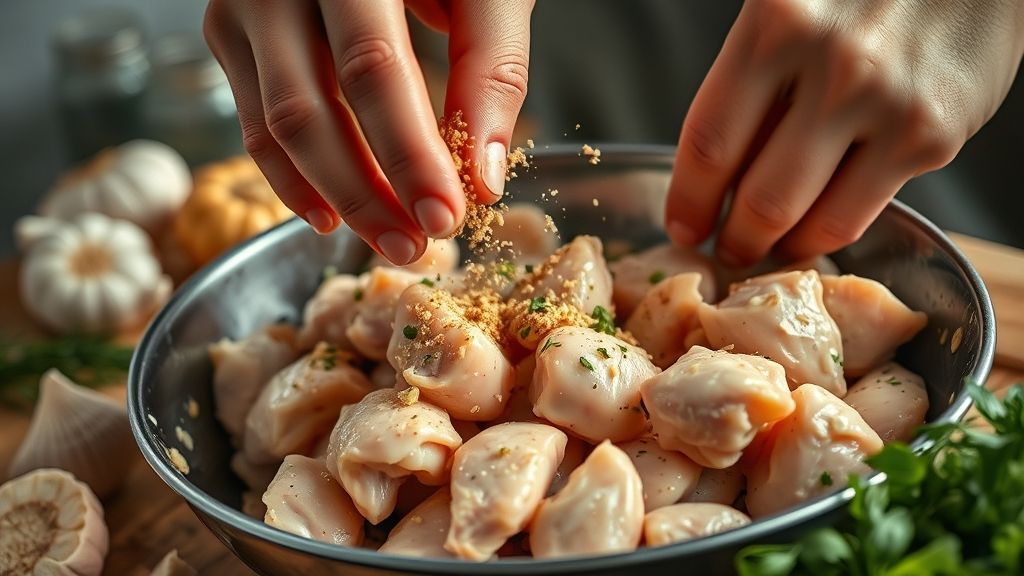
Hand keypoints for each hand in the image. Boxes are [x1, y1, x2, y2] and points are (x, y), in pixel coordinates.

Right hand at [203, 0, 533, 263]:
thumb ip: (492, 69)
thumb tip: (483, 177)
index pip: (373, 69)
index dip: (409, 154)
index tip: (447, 216)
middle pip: (310, 109)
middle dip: (369, 193)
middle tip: (419, 245)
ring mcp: (245, 5)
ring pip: (276, 125)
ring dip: (336, 197)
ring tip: (392, 240)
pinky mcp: (231, 32)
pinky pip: (253, 122)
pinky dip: (290, 179)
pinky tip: (330, 216)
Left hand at [665, 0, 1023, 265]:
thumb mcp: (790, 14)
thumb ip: (755, 82)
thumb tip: (716, 173)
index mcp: (776, 25)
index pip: (709, 140)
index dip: (688, 199)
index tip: (681, 226)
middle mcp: (833, 66)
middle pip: (758, 196)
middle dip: (733, 238)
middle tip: (725, 248)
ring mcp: (887, 105)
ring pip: (809, 219)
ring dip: (777, 246)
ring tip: (766, 247)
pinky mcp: (931, 137)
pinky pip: (859, 212)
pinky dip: (826, 232)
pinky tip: (812, 228)